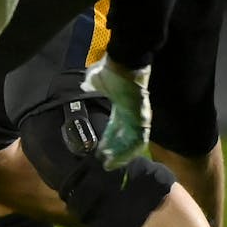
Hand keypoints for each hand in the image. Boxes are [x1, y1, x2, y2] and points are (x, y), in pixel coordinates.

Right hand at [81, 55, 152, 169]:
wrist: (126, 63)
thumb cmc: (111, 70)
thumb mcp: (96, 80)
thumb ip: (91, 85)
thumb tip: (84, 86)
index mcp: (120, 107)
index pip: (114, 128)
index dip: (108, 140)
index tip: (100, 151)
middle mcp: (131, 115)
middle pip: (124, 138)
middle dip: (115, 151)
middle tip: (106, 163)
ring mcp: (138, 116)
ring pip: (132, 141)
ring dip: (122, 153)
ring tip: (112, 164)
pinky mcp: (141, 116)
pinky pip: (137, 137)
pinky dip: (130, 148)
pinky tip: (122, 157)